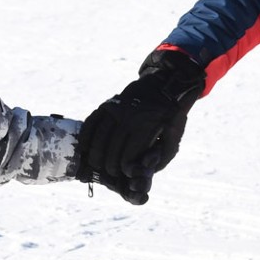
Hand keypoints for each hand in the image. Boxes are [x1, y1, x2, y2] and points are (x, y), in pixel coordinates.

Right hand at [77, 49, 205, 205]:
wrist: (164, 86)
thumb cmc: (170, 117)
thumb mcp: (174, 138)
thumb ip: (161, 157)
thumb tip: (144, 169)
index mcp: (145, 128)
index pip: (127, 157)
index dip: (125, 169)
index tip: (126, 173)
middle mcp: (128, 118)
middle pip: (111, 150)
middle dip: (109, 166)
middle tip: (110, 173)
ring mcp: (116, 110)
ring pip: (99, 138)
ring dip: (95, 155)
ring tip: (96, 165)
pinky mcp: (108, 104)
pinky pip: (92, 122)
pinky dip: (86, 137)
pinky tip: (85, 148)